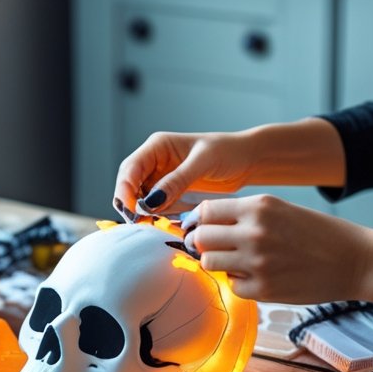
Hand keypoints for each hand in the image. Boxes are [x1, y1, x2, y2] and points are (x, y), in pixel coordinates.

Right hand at [114, 131, 254, 213]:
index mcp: (158, 146)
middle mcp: (155, 160)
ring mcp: (161, 177)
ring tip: (150, 225)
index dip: (125, 189)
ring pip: (139, 197)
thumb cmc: (228, 152)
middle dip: (129, 203)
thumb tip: (151, 201)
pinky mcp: (171, 191)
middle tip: (138, 222)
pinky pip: (154, 205)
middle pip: (129, 184)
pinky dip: (154, 215)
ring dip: (141, 211)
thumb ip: (176, 181)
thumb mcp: (202, 163)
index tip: (132, 209)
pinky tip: (161, 223)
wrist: (247, 160)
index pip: (130, 168)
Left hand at [190, 195, 372, 303]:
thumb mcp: (281, 209)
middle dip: (204, 243)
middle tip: (218, 247)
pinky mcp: (264, 289)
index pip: (206, 211)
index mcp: (259, 206)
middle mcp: (254, 232)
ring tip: (239, 261)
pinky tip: (260, 276)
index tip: (202, 227)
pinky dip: (241, 282)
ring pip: (210, 263)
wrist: (355, 260)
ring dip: (220, 263)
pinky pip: (232, 285)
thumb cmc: (319, 233)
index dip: (200, 220)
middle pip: (201, 237)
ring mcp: (257, 262)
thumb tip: (204, 222)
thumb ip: (245, 214)